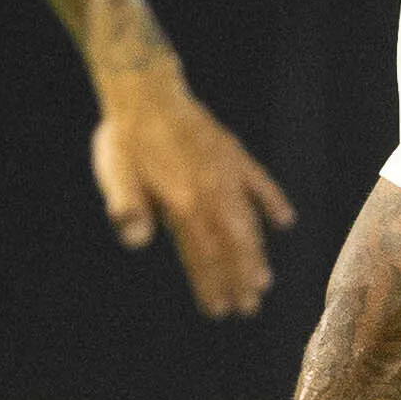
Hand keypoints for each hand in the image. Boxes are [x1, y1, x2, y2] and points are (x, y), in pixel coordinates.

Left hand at [90, 65, 297, 317]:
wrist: (145, 89)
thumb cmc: (125, 137)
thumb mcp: (115, 173)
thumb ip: (127, 207)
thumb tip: (135, 241)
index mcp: (183, 200)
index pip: (201, 254)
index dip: (210, 284)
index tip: (218, 311)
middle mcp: (211, 191)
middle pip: (231, 245)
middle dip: (238, 280)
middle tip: (248, 309)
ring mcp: (227, 172)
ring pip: (248, 221)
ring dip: (255, 253)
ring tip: (264, 282)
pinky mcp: (233, 154)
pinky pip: (260, 182)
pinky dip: (272, 203)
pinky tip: (284, 222)